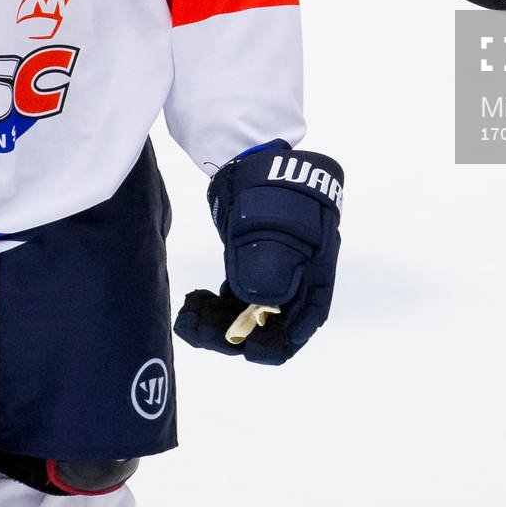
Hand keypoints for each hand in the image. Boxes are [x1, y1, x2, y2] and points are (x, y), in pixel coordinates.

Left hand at [174, 142, 343, 365]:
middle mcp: (300, 273)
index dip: (279, 343)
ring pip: (254, 310)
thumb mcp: (266, 224)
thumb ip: (269, 264)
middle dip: (238, 331)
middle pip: (276, 321)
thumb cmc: (267, 186)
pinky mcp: (258, 260)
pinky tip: (197, 300)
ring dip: (223, 320)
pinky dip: (221, 304)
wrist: (254, 154)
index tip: (246, 352)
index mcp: (316, 267)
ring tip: (190, 313)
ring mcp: (279, 267)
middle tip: (198, 329)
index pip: (306, 320)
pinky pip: (242, 295)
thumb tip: (261, 304)